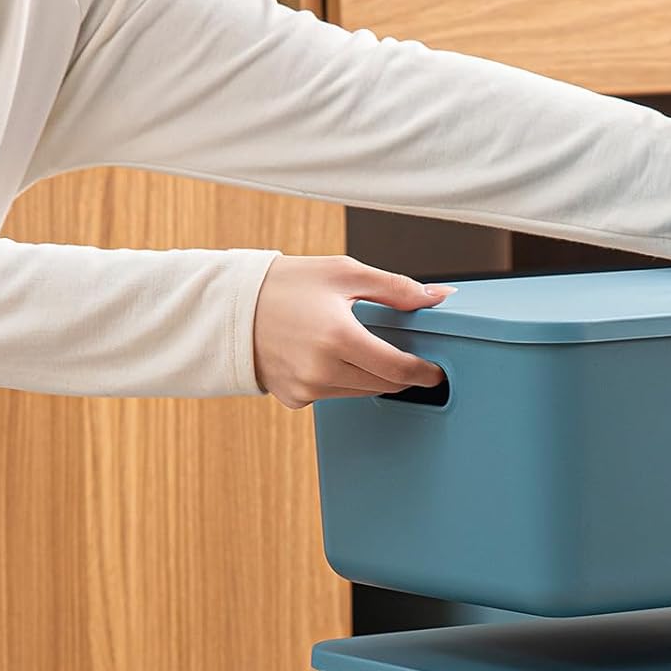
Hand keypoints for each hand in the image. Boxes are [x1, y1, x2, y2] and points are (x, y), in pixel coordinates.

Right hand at [252, 256, 454, 407]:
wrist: (232, 305)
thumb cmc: (286, 284)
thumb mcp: (344, 272)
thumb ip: (396, 288)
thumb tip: (438, 296)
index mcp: (338, 337)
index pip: (399, 369)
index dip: (424, 372)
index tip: (436, 370)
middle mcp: (322, 370)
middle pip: (385, 385)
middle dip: (401, 372)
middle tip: (404, 352)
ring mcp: (308, 388)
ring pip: (362, 391)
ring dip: (372, 375)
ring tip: (356, 345)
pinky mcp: (296, 398)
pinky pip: (335, 395)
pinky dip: (342, 379)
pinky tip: (328, 357)